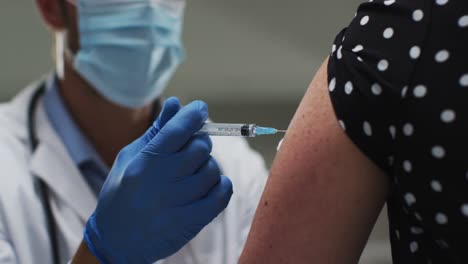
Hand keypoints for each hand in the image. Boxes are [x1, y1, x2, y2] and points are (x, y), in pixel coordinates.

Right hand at [83, 97, 232, 263]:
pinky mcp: (191, 222)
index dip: (195, 114)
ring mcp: (178, 204)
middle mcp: (162, 182)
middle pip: (201, 147)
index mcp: (144, 162)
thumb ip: (156, 131)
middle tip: (192, 148)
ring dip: (208, 167)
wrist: (115, 241)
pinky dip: (221, 186)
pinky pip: (222, 195)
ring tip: (193, 173)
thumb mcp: (130, 158)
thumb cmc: (121, 193)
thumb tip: (177, 104)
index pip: (179, 129)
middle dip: (200, 142)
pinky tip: (210, 185)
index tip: (200, 109)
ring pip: (213, 170)